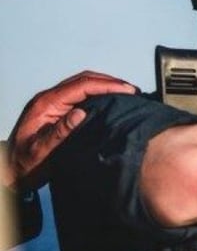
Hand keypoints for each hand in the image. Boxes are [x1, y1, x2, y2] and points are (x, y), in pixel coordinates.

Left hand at [4, 71, 136, 190]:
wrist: (10, 170)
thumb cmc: (24, 164)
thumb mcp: (41, 151)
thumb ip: (59, 132)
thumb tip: (80, 113)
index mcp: (45, 105)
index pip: (80, 86)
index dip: (106, 85)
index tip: (126, 90)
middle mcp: (49, 99)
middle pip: (83, 80)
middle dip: (109, 82)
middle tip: (132, 89)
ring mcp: (53, 104)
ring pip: (82, 85)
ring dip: (105, 86)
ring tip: (126, 93)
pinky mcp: (58, 111)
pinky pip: (80, 95)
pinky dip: (98, 94)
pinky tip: (111, 100)